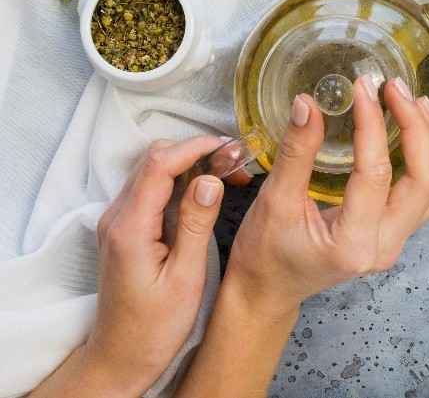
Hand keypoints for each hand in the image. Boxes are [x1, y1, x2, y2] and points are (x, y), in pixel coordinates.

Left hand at [82, 137, 228, 395]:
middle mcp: (117, 216)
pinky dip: (180, 179)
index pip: (159, 165)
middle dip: (196, 151)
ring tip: (229, 174)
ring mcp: (117, 221)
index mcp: (130, 227)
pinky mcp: (124, 228)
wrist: (120, 357)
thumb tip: (210, 179)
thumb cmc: (155, 327)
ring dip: (190, 163)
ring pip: (152, 170)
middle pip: (153, 159)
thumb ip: (195, 224)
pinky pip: (150, 188)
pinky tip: (207, 190)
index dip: (195, 147)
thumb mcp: (185, 278)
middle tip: (235, 163)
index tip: (230, 147)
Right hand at [226, 75, 428, 314]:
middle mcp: (386, 246)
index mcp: (354, 243)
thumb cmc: (265, 253)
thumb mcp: (274, 201)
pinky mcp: (398, 233)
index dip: (373, 124)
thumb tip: (309, 103)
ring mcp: (397, 241)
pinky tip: (419, 129)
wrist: (268, 290)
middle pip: (427, 180)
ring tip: (416, 101)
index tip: (363, 88)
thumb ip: (296, 152)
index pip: (376, 173)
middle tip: (395, 88)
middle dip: (417, 127)